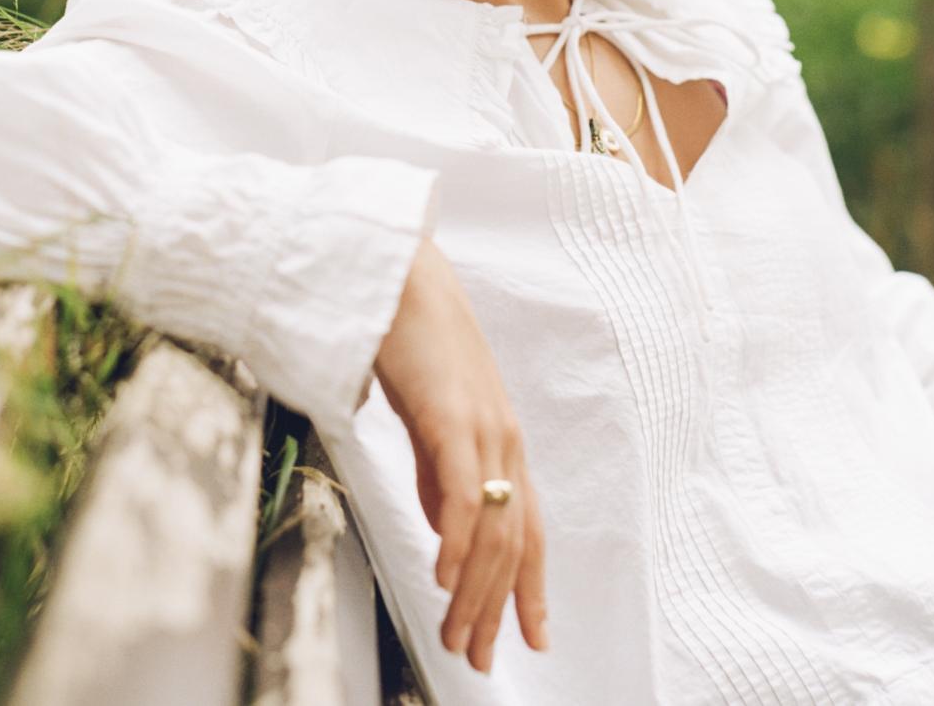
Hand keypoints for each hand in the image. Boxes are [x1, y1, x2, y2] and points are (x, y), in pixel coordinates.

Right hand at [373, 234, 548, 674]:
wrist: (399, 275)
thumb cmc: (412, 338)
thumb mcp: (431, 418)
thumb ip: (440, 471)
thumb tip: (444, 527)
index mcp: (502, 440)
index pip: (529, 528)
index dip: (531, 588)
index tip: (533, 638)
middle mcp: (505, 438)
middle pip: (512, 543)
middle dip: (496, 610)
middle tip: (477, 658)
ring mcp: (484, 426)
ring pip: (492, 529)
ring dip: (474, 594)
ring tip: (456, 636)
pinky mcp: (453, 414)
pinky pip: (463, 492)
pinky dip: (457, 542)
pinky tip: (446, 578)